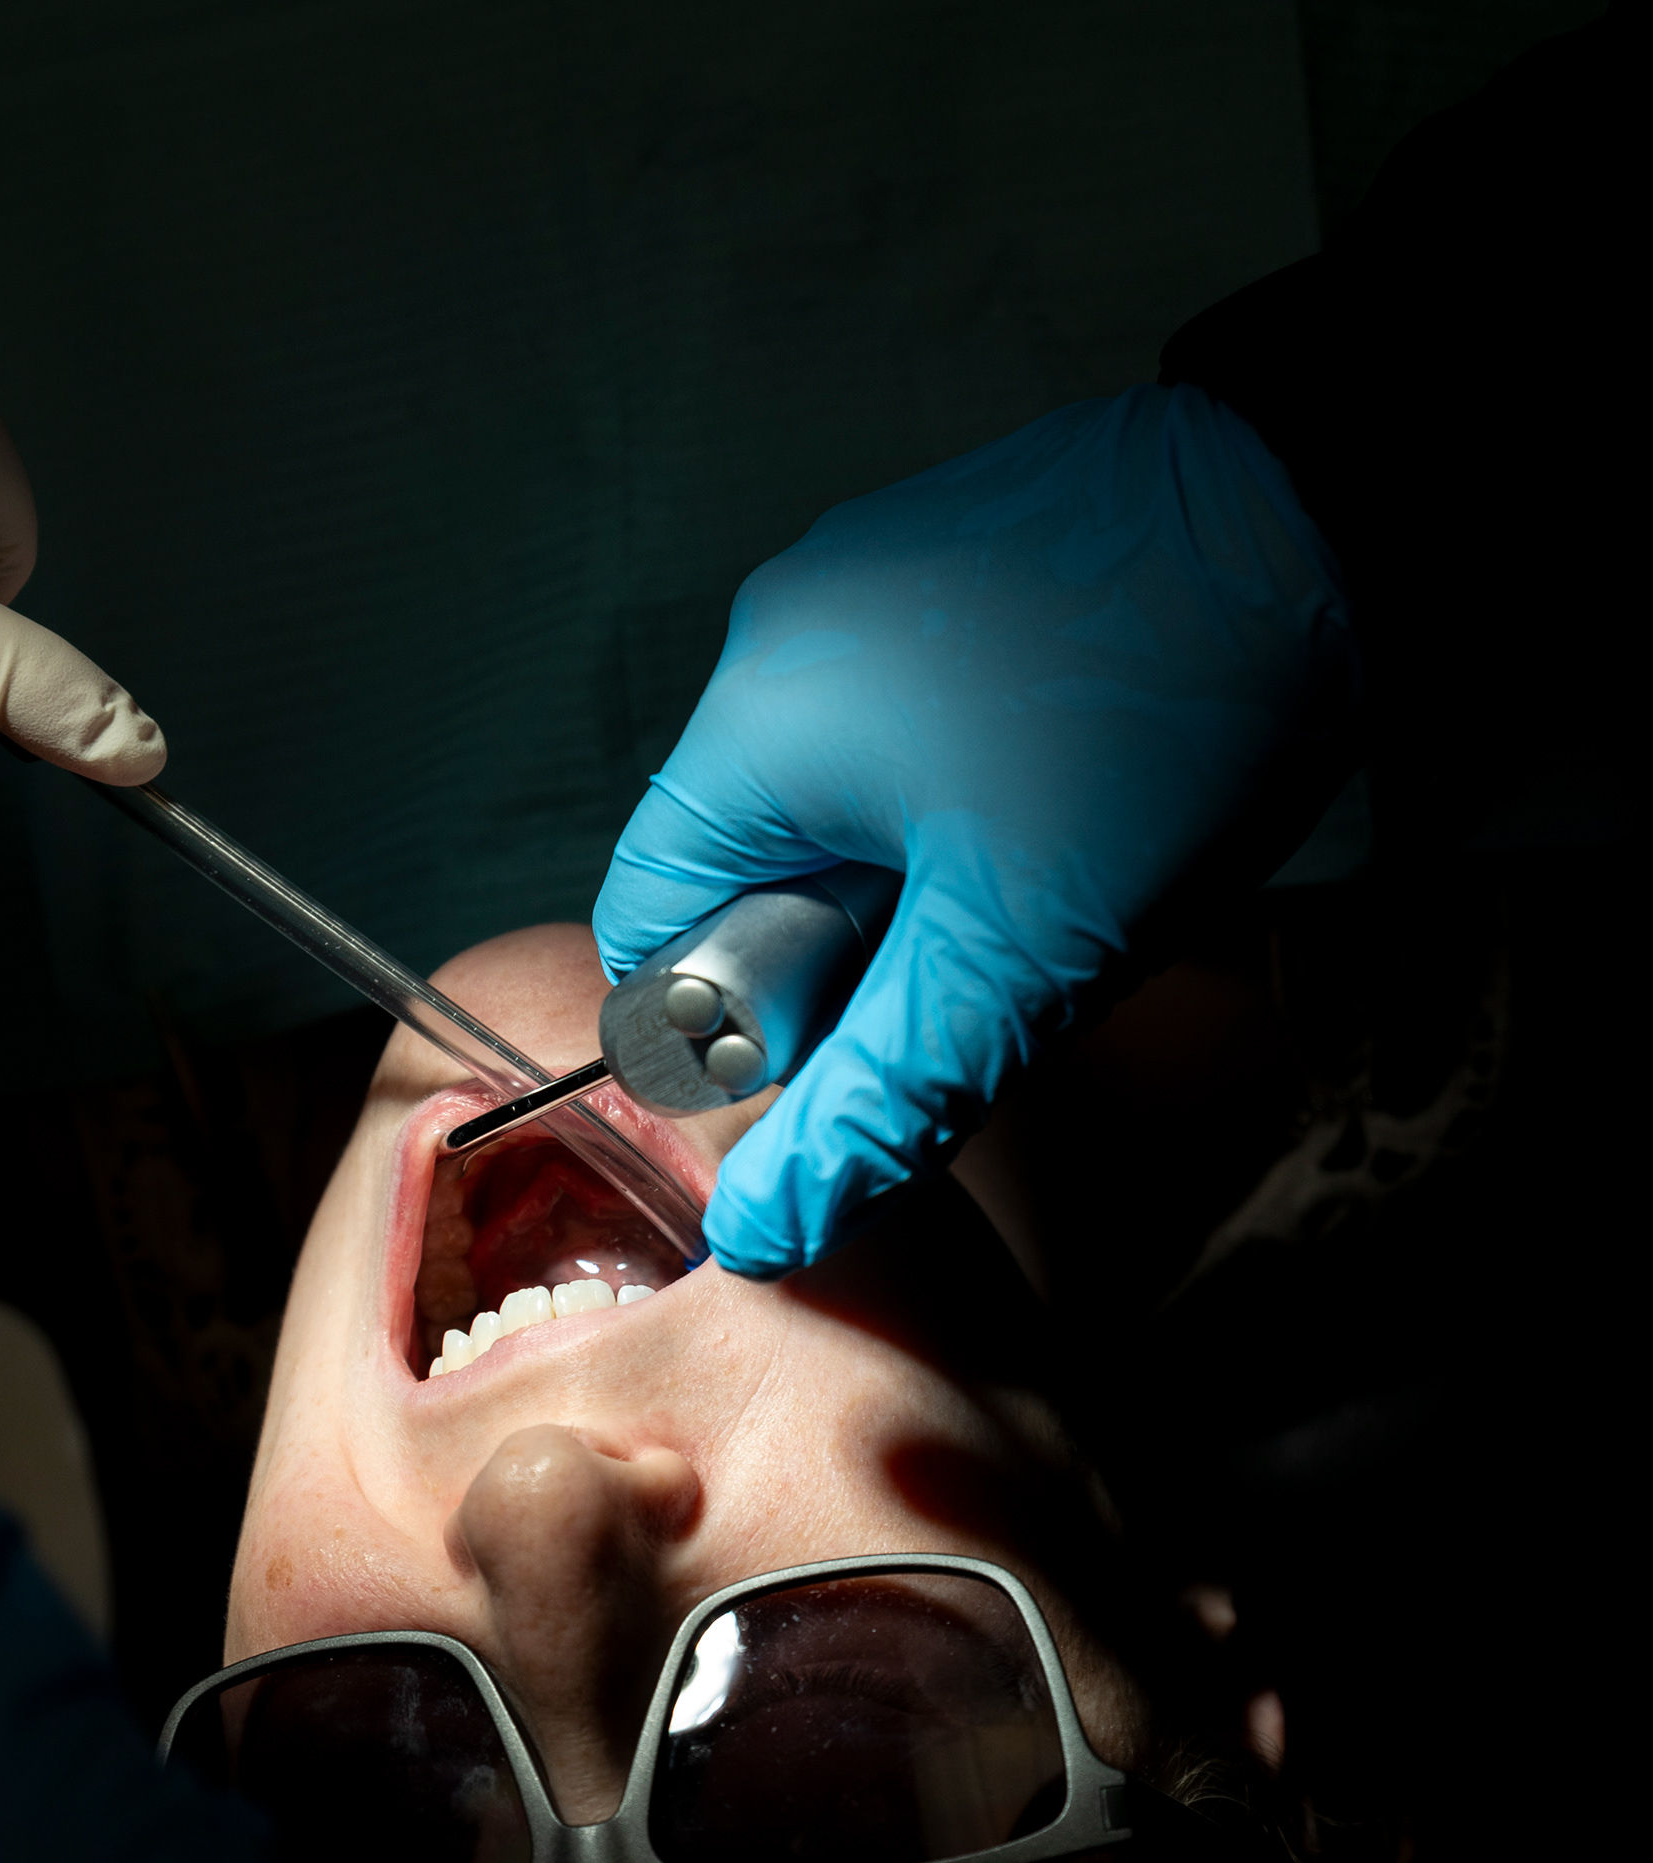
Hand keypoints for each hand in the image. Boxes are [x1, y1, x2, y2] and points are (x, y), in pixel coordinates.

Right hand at [595, 386, 1357, 1276]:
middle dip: (849, 954)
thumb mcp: (1016, 958)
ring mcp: (861, 590)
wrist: (1342, 505)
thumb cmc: (1171, 719)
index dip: (734, 1028)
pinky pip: (897, 738)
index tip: (858, 1048)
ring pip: (831, 813)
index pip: (649, 927)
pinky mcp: (940, 573)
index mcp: (756, 721)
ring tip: (1042, 880)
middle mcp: (781, 637)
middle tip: (983, 971)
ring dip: (911, 885)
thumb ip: (878, 1101)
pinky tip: (1061, 806)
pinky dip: (954, 805)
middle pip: (742, 873)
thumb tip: (763, 1229)